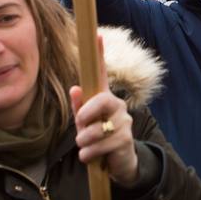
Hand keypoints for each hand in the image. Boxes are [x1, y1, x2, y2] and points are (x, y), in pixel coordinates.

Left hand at [70, 36, 138, 186]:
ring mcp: (124, 122)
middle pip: (102, 100)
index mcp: (105, 99)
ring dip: (84, 141)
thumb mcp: (84, 124)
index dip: (99, 55)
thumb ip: (78, 107)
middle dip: (85, 115)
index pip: (102, 73)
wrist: (118, 165)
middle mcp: (117, 106)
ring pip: (98, 128)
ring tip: (85, 147)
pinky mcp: (125, 140)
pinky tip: (91, 156)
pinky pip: (101, 145)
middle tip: (79, 126)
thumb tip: (74, 88)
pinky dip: (89, 153)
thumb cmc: (98, 139)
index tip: (97, 35)